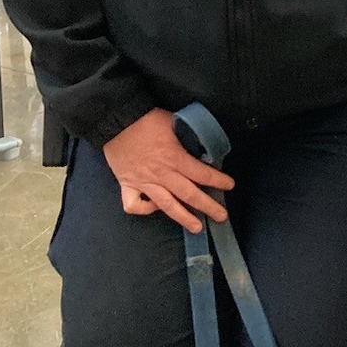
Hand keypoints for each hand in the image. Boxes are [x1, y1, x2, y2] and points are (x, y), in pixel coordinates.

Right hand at [102, 108, 233, 233]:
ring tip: (197, 227)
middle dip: (208, 206)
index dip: (218, 180)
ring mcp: (144, 182)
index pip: (202, 174)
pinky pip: (134, 205)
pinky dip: (144, 209)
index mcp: (175, 158)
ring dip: (183, 218)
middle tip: (222, 216)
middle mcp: (162, 174)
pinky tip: (153, 208)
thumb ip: (188, 135)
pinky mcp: (127, 185)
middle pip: (189, 195)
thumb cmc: (147, 119)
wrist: (116, 119)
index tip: (230, 185)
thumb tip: (202, 142)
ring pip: (167, 205)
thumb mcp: (175, 122)